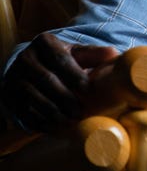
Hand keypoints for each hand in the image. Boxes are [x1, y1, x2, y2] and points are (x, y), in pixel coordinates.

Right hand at [0, 33, 117, 131]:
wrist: (34, 69)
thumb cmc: (63, 61)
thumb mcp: (77, 53)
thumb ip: (95, 54)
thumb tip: (113, 54)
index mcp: (44, 42)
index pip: (60, 60)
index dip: (75, 76)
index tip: (88, 90)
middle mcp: (25, 58)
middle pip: (46, 80)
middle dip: (65, 98)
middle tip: (80, 111)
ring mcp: (13, 78)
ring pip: (33, 97)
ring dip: (53, 112)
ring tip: (70, 121)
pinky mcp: (8, 97)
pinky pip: (22, 111)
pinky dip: (39, 121)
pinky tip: (54, 128)